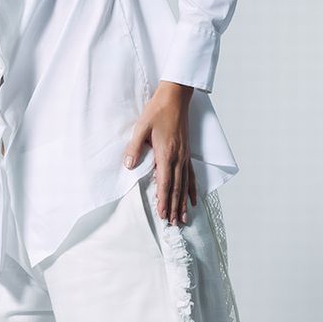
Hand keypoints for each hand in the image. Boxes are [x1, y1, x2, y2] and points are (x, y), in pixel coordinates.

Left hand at [122, 80, 197, 224]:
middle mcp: (178, 157)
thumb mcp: (141, 127)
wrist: (175, 97)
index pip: (165, 183)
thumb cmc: (157, 111)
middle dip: (174, 207)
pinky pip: (191, 175)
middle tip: (173, 224)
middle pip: (177, 188)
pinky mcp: (187, 152)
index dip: (164, 200)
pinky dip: (192, 189)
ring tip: (184, 218)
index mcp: (166, 153)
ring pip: (185, 184)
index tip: (163, 215)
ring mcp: (185, 155)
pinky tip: (193, 199)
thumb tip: (129, 165)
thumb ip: (135, 147)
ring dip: (183, 202)